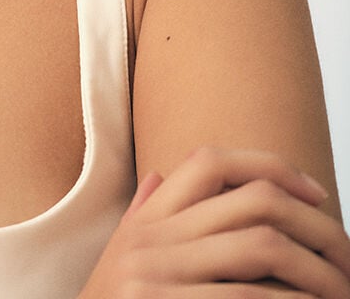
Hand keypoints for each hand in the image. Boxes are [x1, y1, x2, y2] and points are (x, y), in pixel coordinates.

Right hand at [80, 147, 349, 296]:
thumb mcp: (120, 258)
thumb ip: (143, 217)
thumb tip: (163, 176)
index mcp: (147, 221)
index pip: (208, 161)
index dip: (269, 165)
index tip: (314, 193)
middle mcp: (153, 240)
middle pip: (251, 201)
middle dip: (315, 226)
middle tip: (346, 254)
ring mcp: (159, 276)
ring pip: (261, 246)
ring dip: (318, 272)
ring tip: (343, 291)